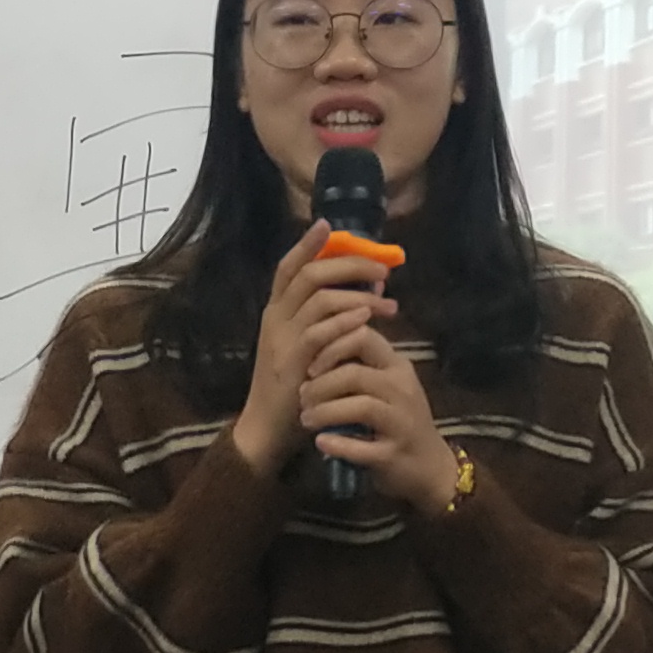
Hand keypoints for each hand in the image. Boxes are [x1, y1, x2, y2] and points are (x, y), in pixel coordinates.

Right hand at [227, 219, 394, 472]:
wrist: (266, 428)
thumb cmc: (292, 385)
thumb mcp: (301, 346)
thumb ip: (321, 320)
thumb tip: (358, 294)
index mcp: (275, 312)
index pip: (287, 267)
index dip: (307, 244)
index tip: (328, 224)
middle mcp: (275, 319)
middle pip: (310, 275)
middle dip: (349, 265)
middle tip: (382, 269)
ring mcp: (282, 340)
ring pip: (319, 299)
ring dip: (358, 294)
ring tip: (386, 301)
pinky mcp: (293, 363)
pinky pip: (320, 332)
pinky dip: (345, 321)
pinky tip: (367, 319)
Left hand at [299, 315, 453, 514]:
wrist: (430, 466)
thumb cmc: (398, 419)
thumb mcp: (386, 385)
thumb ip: (360, 364)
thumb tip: (314, 348)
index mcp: (398, 366)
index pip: (363, 337)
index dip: (331, 347)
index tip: (311, 367)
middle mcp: (403, 390)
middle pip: (355, 374)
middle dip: (320, 385)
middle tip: (302, 398)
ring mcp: (402, 423)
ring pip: (360, 407)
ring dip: (325, 412)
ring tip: (306, 419)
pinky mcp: (394, 455)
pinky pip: (362, 447)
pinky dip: (337, 444)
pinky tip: (321, 442)